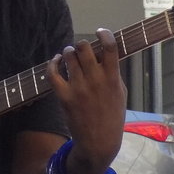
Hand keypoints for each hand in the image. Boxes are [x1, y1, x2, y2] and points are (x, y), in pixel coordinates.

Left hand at [45, 28, 126, 173]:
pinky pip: (53, 73)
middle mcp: (95, 80)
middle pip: (83, 47)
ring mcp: (79, 88)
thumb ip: (113, 73)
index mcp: (112, 78)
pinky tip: (56, 61)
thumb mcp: (120, 92)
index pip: (110, 47)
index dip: (104, 34)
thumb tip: (105, 53)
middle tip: (81, 50)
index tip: (100, 32)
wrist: (99, 141)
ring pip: (68, 56)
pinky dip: (52, 63)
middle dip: (81, 45)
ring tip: (69, 55)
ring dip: (68, 52)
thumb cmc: (112, 115)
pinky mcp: (64, 97)